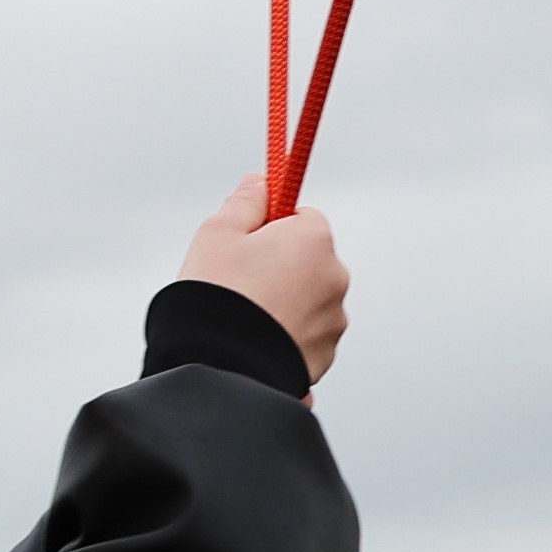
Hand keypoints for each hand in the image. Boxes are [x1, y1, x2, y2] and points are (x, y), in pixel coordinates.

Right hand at [178, 176, 348, 383]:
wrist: (219, 369)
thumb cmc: (215, 295)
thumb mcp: (217, 234)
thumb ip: (244, 202)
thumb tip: (259, 182)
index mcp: (314, 239)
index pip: (303, 218)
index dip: (272, 229)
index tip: (248, 244)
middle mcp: (335, 277)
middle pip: (308, 261)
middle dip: (281, 268)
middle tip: (240, 285)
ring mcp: (334, 321)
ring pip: (308, 302)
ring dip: (286, 306)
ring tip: (246, 321)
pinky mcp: (325, 357)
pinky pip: (306, 339)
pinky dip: (286, 340)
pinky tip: (257, 346)